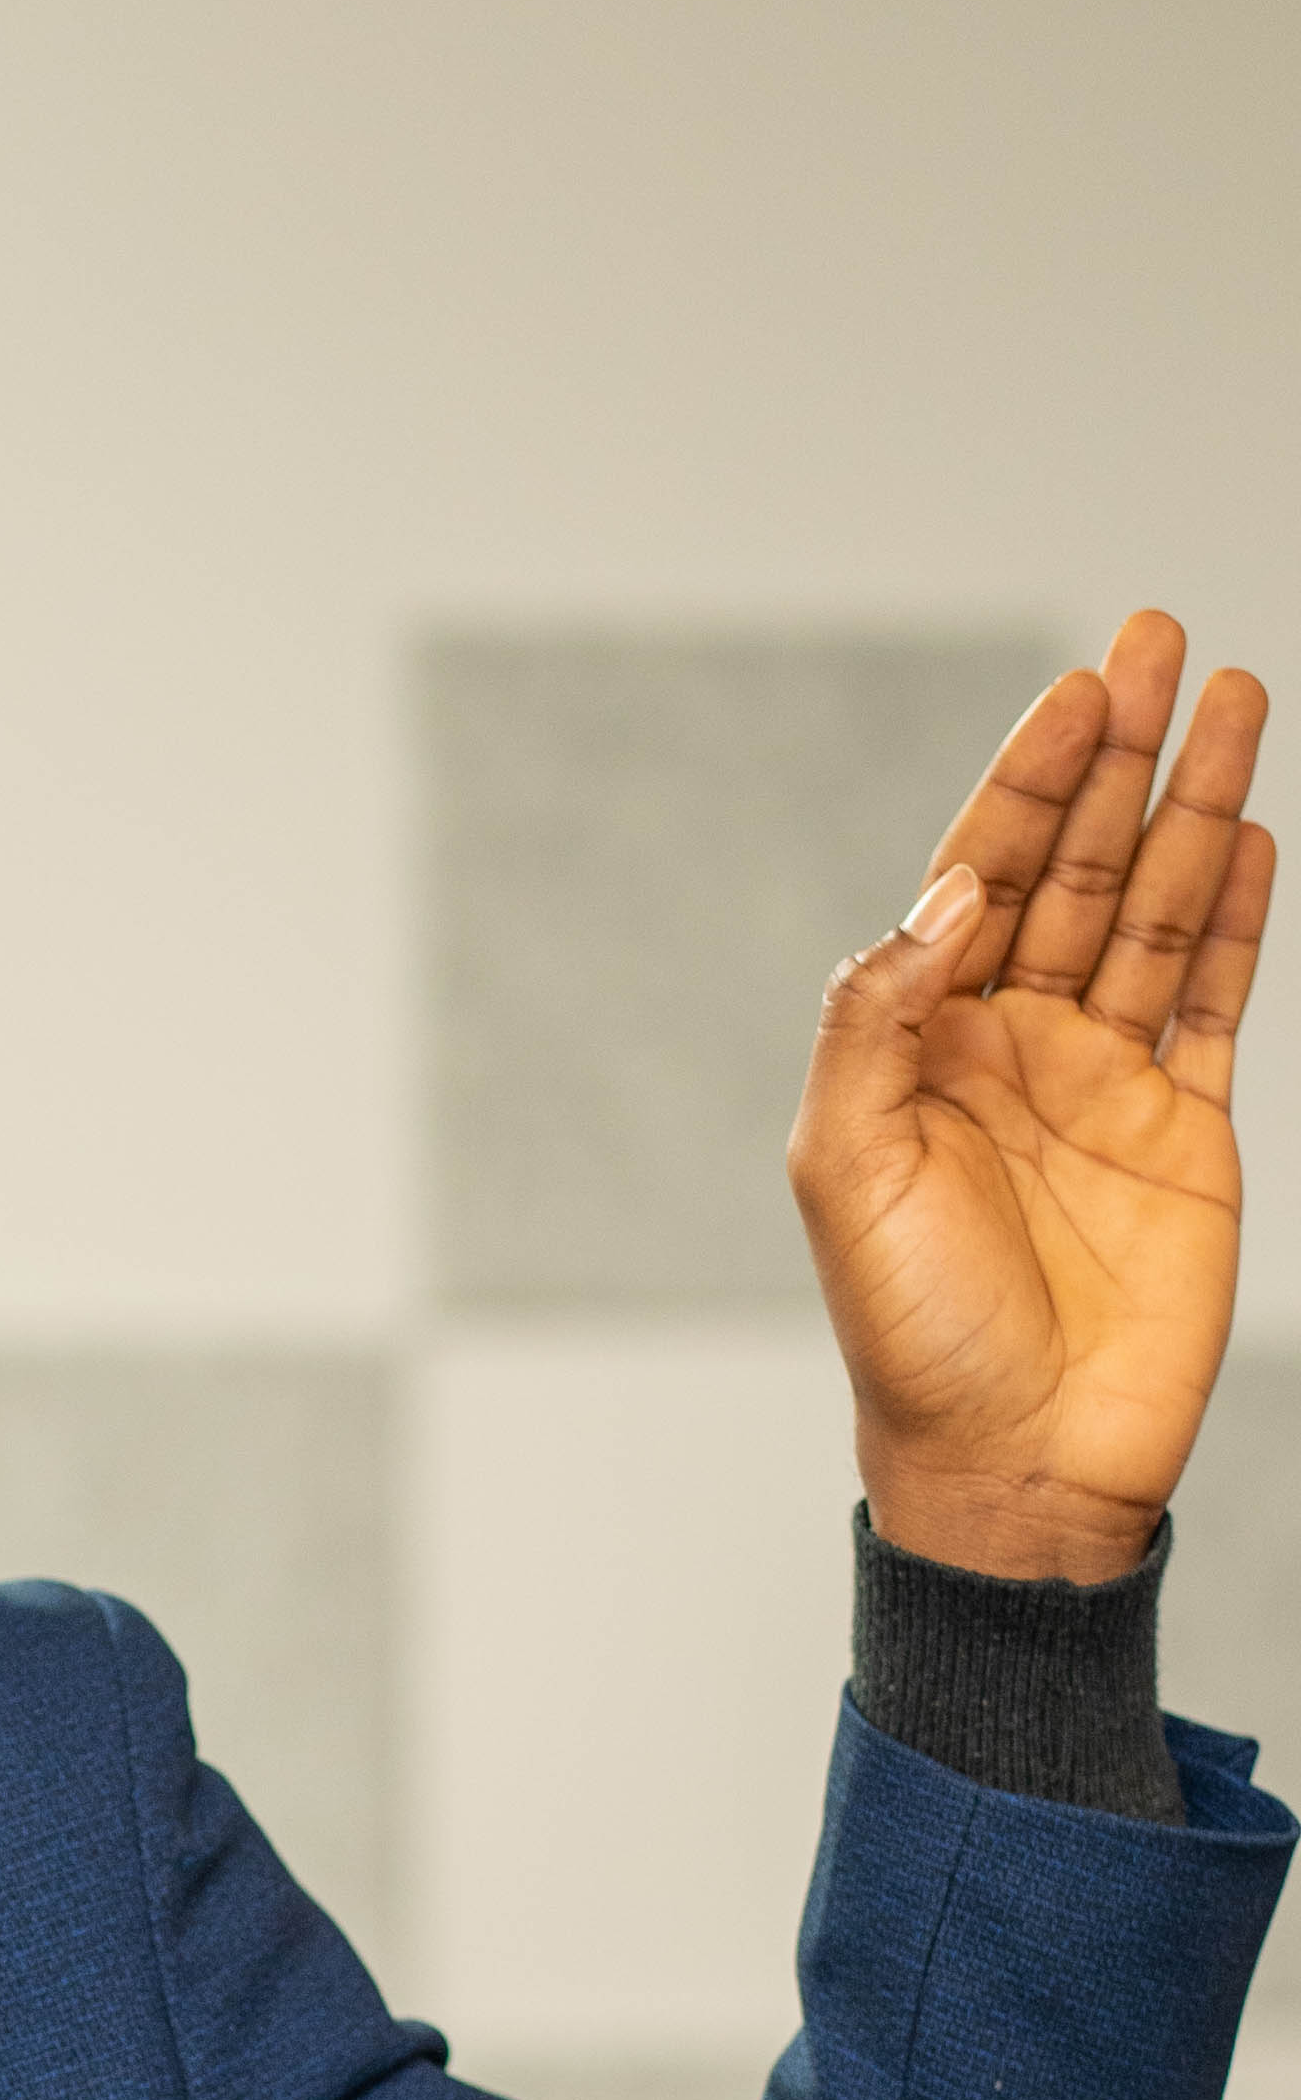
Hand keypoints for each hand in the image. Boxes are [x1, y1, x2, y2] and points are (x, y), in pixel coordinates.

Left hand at [787, 608, 1267, 1580]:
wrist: (1010, 1464)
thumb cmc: (910, 1332)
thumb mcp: (846, 1168)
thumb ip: (880, 1017)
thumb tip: (951, 888)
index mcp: (922, 1043)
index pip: (983, 875)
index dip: (1029, 779)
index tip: (1077, 687)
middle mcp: (1015, 1044)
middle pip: (1081, 864)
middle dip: (1120, 752)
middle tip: (1161, 636)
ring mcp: (1107, 1080)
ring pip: (1162, 909)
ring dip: (1197, 804)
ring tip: (1235, 693)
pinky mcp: (1189, 1128)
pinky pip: (1218, 995)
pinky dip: (1240, 914)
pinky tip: (1254, 833)